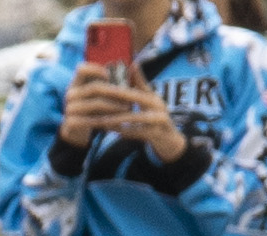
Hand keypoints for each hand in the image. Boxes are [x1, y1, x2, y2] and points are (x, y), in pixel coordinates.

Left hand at [58, 64, 184, 160]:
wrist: (170, 140)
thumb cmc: (156, 117)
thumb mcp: (150, 99)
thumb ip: (140, 83)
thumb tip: (133, 63)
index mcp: (152, 96)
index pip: (131, 91)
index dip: (115, 90)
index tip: (99, 90)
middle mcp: (158, 106)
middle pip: (133, 102)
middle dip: (113, 104)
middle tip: (96, 106)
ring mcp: (159, 120)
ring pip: (134, 119)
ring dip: (117, 120)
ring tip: (102, 120)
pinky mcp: (158, 133)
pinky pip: (139, 133)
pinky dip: (126, 133)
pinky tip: (114, 133)